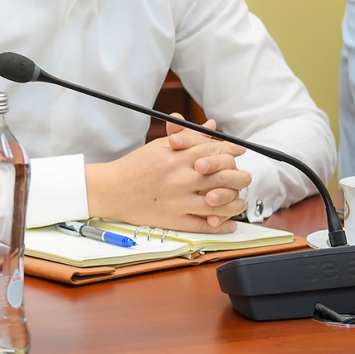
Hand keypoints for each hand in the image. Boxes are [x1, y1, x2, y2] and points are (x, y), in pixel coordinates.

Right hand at [85, 117, 251, 231]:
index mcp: (176, 158)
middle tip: (244, 177)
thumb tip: (211, 127)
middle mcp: (180, 178)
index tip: (238, 152)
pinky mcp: (173, 220)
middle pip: (223, 177)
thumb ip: (188, 138)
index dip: (231, 150)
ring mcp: (178, 201)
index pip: (214, 151)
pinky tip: (228, 222)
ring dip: (235, 203)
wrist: (110, 189)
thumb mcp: (159, 147)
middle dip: (240, 176)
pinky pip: (204, 225)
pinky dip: (221, 225)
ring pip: (219, 203)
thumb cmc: (135, 167)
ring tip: (239, 201)